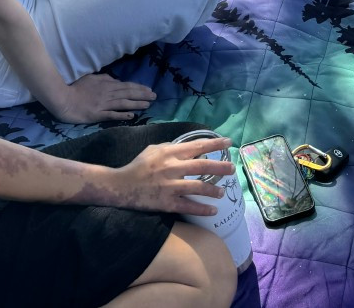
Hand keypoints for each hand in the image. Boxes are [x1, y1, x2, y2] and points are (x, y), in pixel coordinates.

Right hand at [49, 73, 155, 123]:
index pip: (125, 85)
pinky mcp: (97, 114)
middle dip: (142, 94)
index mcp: (105, 83)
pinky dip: (123, 114)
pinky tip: (133, 116)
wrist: (62, 98)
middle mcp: (107, 93)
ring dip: (137, 103)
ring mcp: (103, 104)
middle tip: (155, 96)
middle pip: (128, 93)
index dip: (138, 88)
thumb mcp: (90, 78)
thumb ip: (103, 79)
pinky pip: (113, 114)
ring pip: (123, 103)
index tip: (148, 89)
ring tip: (148, 105)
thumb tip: (114, 80)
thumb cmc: (74, 87)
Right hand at [113, 137, 233, 215]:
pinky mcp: (167, 203)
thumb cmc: (137, 166)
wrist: (120, 186)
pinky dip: (202, 209)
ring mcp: (170, 186)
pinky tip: (213, 211)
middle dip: (220, 167)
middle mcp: (172, 168)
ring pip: (198, 188)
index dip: (214, 144)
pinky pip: (188, 206)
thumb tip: (186, 147)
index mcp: (169, 152)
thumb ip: (169, 147)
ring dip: (213, 190)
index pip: (196, 146)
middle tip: (232, 168)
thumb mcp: (152, 149)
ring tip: (222, 192)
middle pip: (202, 166)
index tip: (228, 142)